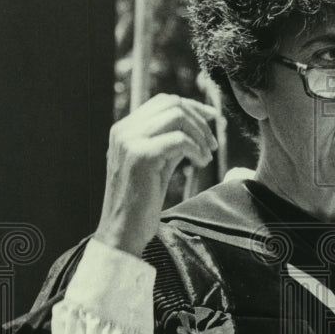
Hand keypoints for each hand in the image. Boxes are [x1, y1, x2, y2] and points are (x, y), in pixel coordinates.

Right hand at [94, 93, 218, 256]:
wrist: (122, 232)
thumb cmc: (140, 204)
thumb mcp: (156, 165)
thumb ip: (170, 143)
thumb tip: (196, 127)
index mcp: (124, 130)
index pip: (163, 101)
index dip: (192, 107)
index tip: (212, 120)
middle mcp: (123, 130)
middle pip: (172, 103)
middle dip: (200, 120)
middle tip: (212, 145)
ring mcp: (130, 141)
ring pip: (177, 116)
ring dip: (200, 134)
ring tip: (206, 157)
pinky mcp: (141, 156)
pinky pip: (179, 139)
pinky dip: (196, 149)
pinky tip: (200, 163)